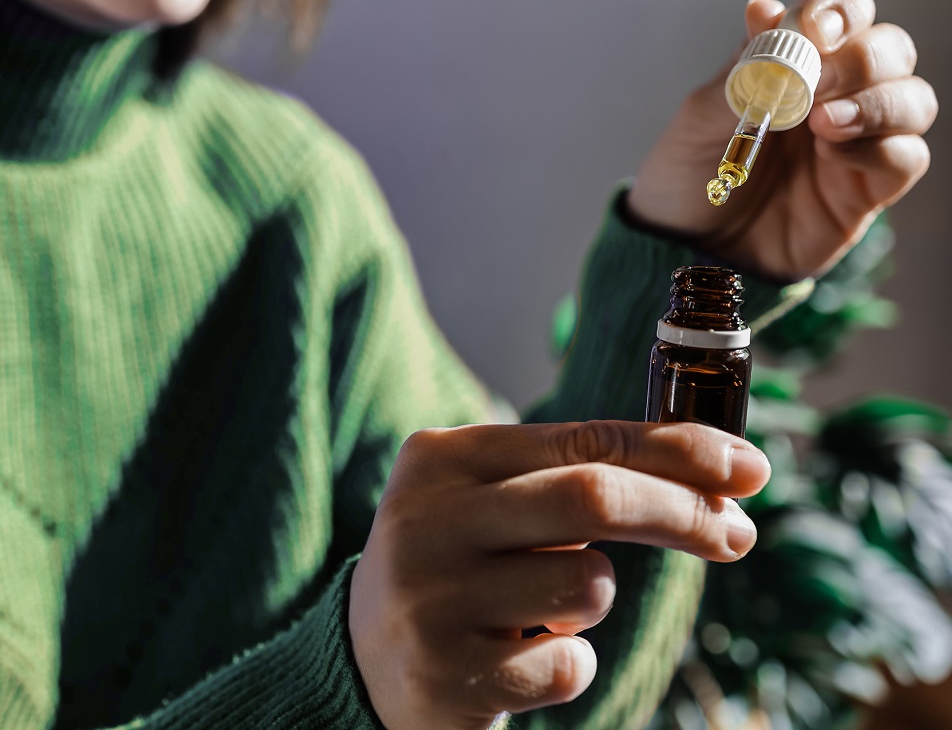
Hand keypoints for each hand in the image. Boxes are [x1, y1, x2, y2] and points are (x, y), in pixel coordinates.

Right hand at [348, 421, 770, 728]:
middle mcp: (428, 519)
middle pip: (593, 497)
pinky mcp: (448, 673)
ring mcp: (433, 598)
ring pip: (587, 585)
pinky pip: (568, 664)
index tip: (748, 468)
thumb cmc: (458, 564)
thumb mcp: (490, 500)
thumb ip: (571, 476)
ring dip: (593, 599)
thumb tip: (716, 480)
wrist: (365, 657)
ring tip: (543, 609)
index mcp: (442, 458)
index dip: (679, 451)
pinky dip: (567, 662)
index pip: (582, 440)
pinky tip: (517, 658)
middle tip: (737, 535)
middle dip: (682, 513)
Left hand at [627, 0, 936, 281]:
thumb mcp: (698, 121)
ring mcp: (856, 144)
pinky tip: (833, 156)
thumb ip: (741, 72)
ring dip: (879, 102)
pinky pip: (907, 158)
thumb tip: (764, 10)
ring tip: (824, 123)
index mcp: (794, 66)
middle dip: (862, 59)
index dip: (840, 10)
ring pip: (913, 99)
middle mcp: (835, 97)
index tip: (814, 27)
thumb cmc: (688, 179)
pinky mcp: (866, 191)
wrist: (685, 248)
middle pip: (891, 50)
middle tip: (817, 83)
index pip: (843, 14)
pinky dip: (880, 149)